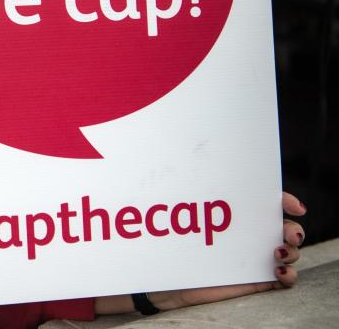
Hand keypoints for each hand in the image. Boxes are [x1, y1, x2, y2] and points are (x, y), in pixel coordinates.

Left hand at [96, 192, 306, 314]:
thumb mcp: (165, 216)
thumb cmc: (161, 242)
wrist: (159, 280)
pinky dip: (289, 276)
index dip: (283, 200)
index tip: (292, 204)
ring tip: (278, 252)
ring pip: (288, 251)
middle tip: (288, 232)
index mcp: (230, 212)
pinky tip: (278, 272)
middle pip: (284, 226)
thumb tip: (146, 160)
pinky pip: (282, 279)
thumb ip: (167, 193)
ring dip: (293, 250)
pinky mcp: (253, 281)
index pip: (264, 201)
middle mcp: (246, 233)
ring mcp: (252, 257)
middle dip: (294, 227)